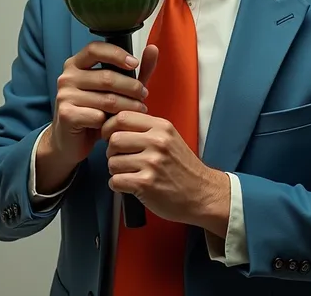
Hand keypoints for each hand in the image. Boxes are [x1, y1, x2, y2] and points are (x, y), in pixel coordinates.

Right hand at [49, 42, 157, 166]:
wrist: (71, 141)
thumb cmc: (95, 111)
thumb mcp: (116, 89)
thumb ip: (135, 70)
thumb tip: (153, 48)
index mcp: (76, 64)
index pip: (95, 49)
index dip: (117, 54)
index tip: (135, 63)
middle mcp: (67, 77)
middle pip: (106, 77)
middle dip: (131, 87)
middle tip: (144, 95)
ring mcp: (64, 95)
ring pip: (106, 99)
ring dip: (128, 105)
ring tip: (140, 110)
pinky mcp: (66, 114)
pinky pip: (97, 116)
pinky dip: (111, 122)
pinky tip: (118, 125)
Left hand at [102, 112, 230, 236]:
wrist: (201, 193)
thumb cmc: (183, 168)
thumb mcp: (170, 138)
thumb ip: (146, 129)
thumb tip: (115, 125)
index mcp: (161, 127)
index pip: (122, 117)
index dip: (109, 127)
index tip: (109, 136)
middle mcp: (157, 142)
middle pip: (114, 139)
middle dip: (111, 151)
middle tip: (119, 158)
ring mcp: (152, 163)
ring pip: (112, 162)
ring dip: (115, 170)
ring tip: (129, 173)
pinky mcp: (146, 184)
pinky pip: (115, 181)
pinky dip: (117, 185)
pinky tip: (129, 185)